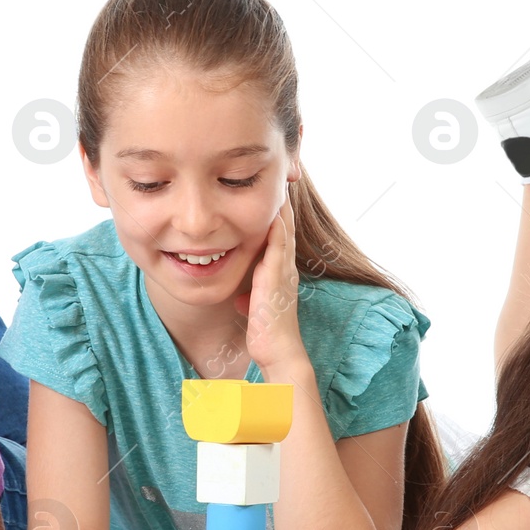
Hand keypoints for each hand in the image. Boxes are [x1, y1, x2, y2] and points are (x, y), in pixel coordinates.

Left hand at [236, 197, 307, 380]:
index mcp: (281, 273)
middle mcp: (285, 268)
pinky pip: (278, 244)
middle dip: (284, 202)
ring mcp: (283, 271)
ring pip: (285, 230)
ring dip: (282, 207)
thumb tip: (243, 300)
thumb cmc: (266, 335)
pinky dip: (277, 226)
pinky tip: (274, 209)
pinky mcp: (276, 276)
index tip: (274, 194)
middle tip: (284, 177)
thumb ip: (251, 299)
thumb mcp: (256, 310)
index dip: (279, 214)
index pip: (282, 236)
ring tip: (280, 183)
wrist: (277, 352)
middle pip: (287, 226)